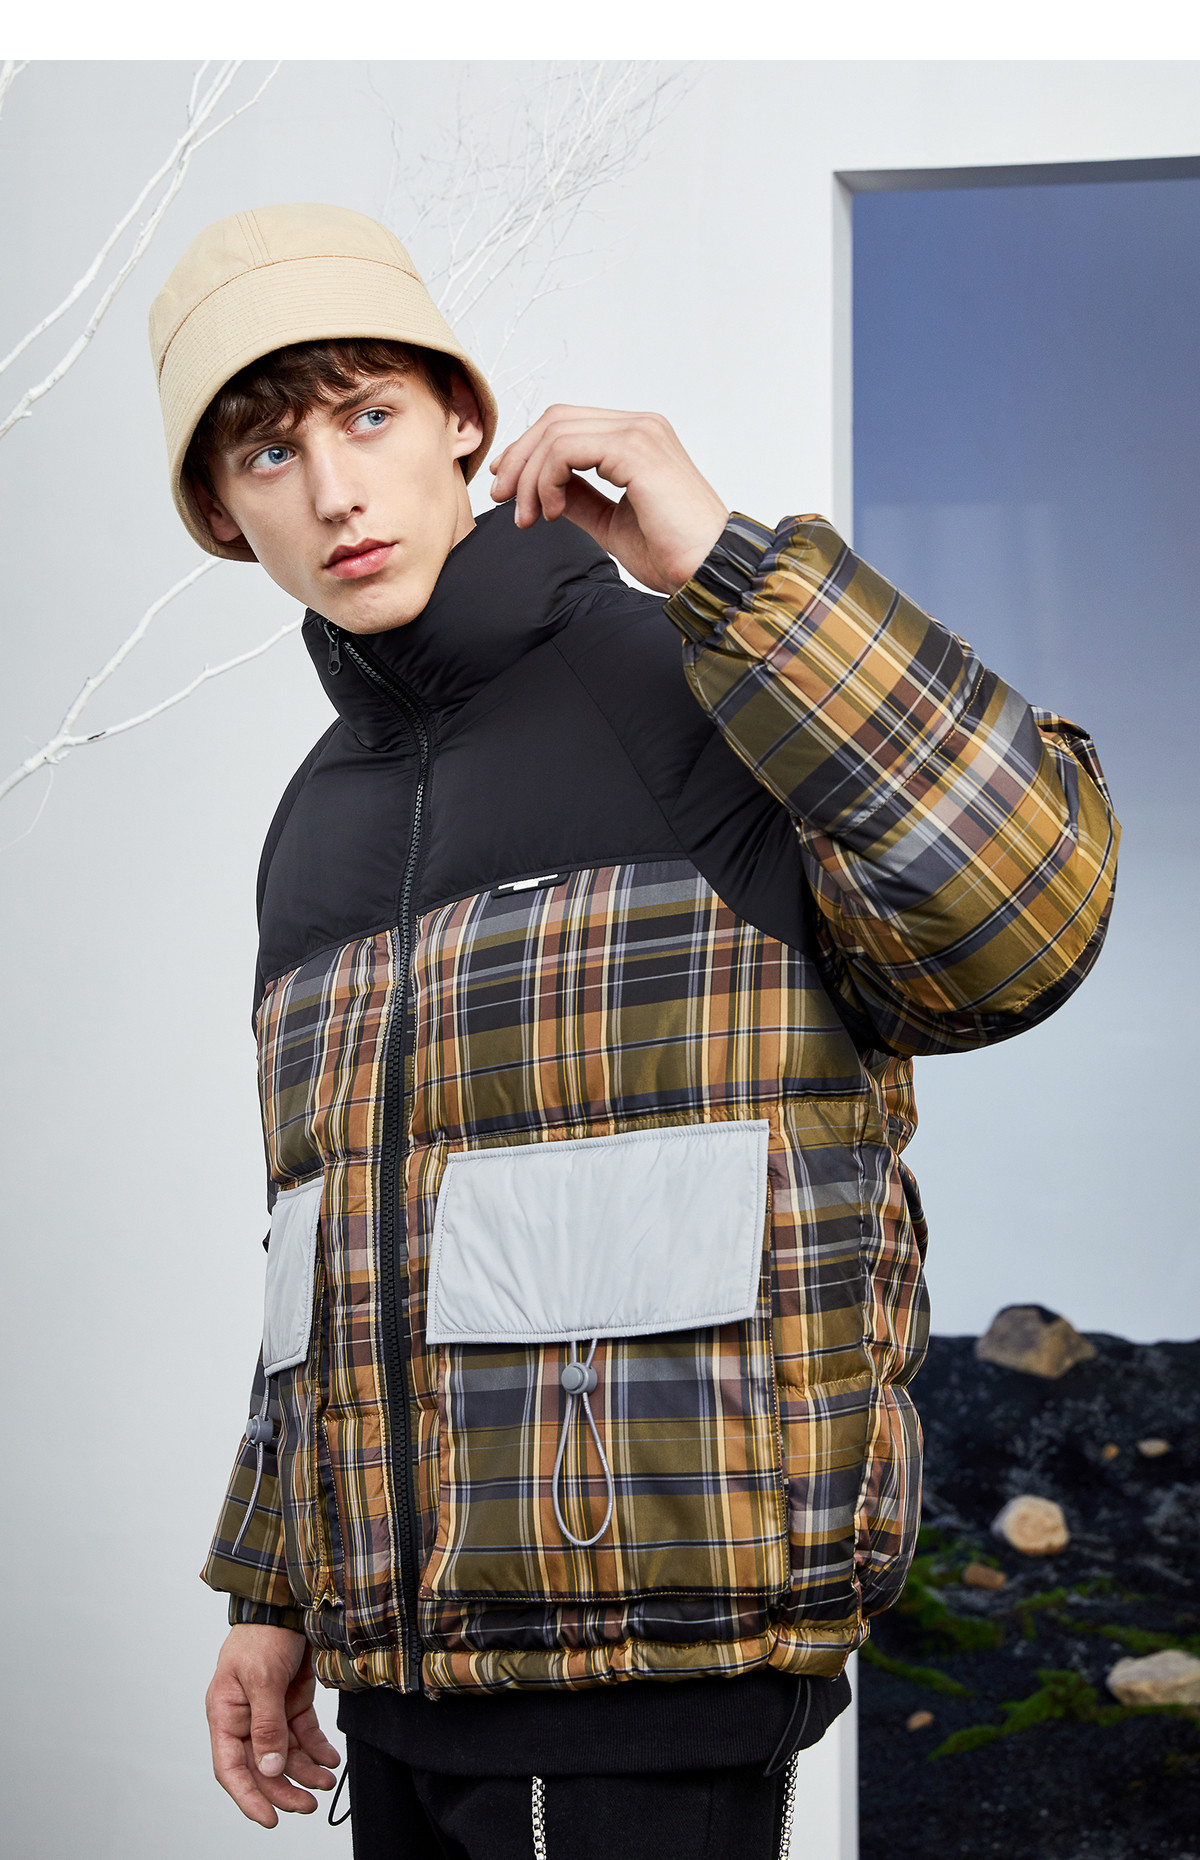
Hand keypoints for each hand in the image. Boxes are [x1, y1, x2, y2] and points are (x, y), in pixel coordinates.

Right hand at [205, 1623, 339, 1827]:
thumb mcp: (261, 1679)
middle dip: (285, 1788)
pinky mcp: (292, 1702)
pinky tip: (330, 1760)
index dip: (248, 1797)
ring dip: (305, 1771)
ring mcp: (270, 1711)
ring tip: (327, 1782)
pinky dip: (317, 1749)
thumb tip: (270, 1767)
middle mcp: (246, 1718)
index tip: (269, 1818)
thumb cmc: (263, 1634)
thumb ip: (266, 1724)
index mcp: (225, 1715)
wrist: (287, 1603)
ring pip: (286, 1754)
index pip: (231, 1768)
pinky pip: (303, 1735)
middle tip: (308, 1805)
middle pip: (262, 1767)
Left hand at [488, 405, 728, 594]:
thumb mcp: (611, 523)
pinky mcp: (635, 450)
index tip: (507, 488)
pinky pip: (566, 450)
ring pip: (556, 433)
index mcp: (637, 440)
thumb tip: (545, 491)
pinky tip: (555, 512)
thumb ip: (580, 499)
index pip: (568, 425)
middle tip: (502, 500)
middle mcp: (639, 427)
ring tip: (529, 516)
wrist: (708, 571)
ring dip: (529, 476)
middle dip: (519, 459)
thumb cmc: (674, 554)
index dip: (529, 451)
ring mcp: (639, 433)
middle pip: (555, 420)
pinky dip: (547, 480)